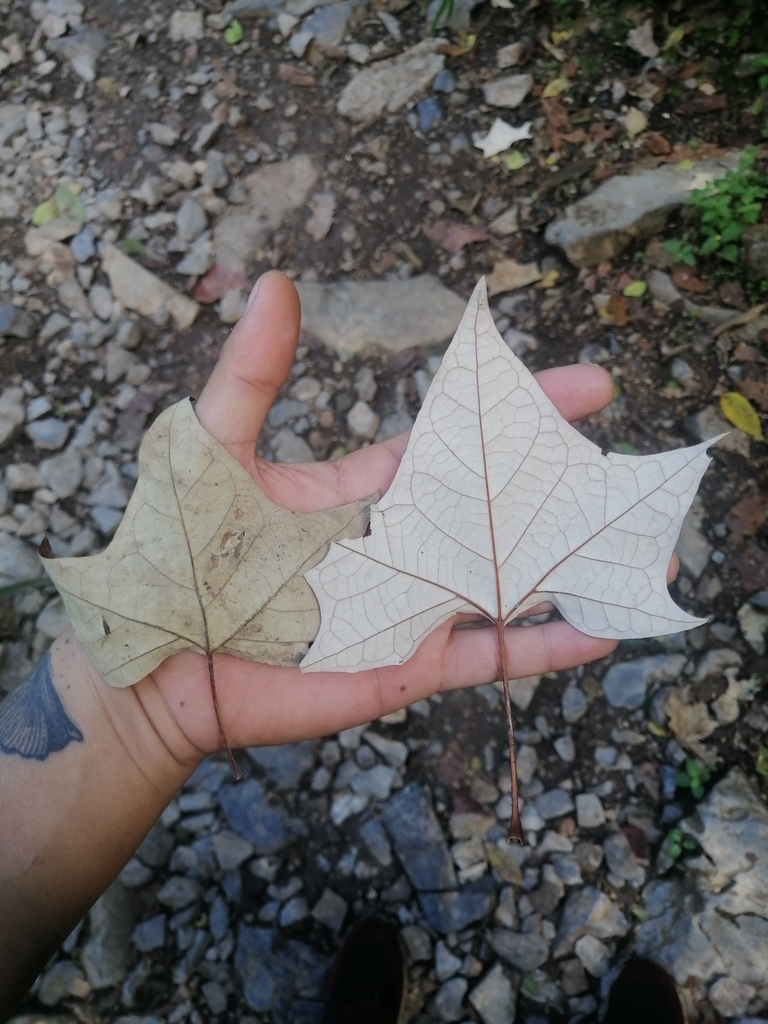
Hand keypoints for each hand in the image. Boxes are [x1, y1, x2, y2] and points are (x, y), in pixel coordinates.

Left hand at [108, 270, 619, 764]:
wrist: (164, 663)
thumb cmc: (182, 551)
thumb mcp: (217, 449)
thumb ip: (253, 376)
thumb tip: (276, 284)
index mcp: (372, 488)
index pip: (462, 441)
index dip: (524, 409)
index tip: (590, 385)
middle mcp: (406, 545)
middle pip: (502, 510)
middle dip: (568, 487)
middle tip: (636, 469)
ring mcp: (414, 606)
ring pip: (511, 582)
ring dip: (573, 567)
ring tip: (642, 548)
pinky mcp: (410, 664)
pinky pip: (490, 656)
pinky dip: (544, 646)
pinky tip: (601, 629)